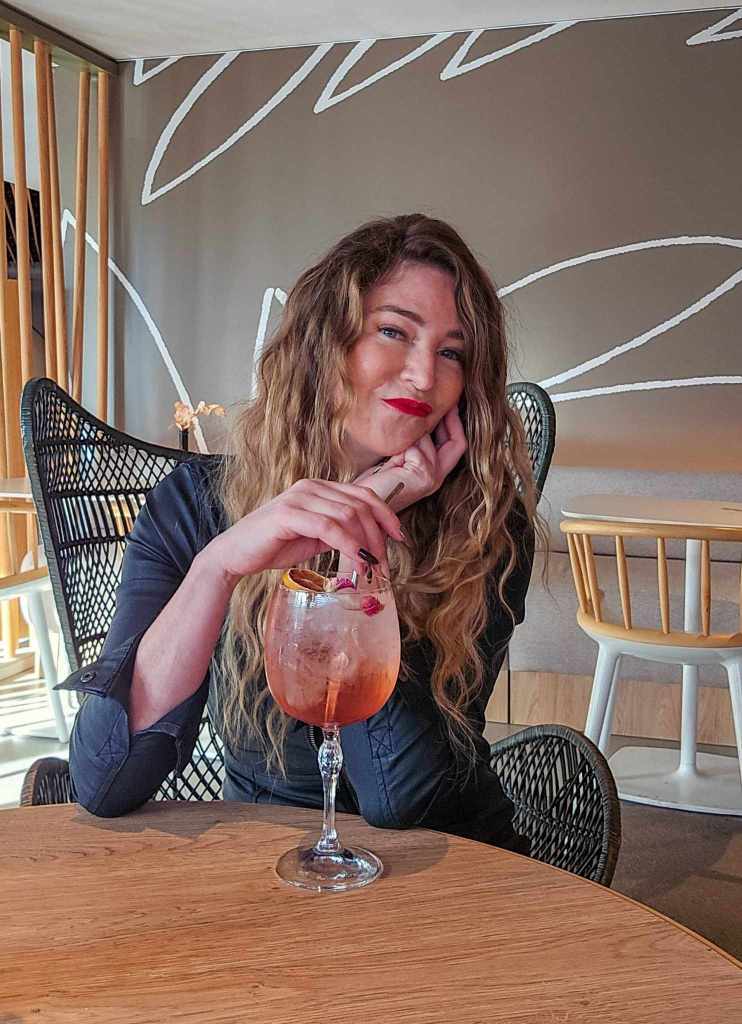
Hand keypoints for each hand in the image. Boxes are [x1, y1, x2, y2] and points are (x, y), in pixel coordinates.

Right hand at [203, 479, 403, 582]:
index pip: (363, 494)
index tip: (399, 537)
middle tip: (383, 565)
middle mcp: (310, 486)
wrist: (234, 556)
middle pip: (360, 505)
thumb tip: (370, 541)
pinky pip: (330, 528)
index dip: (385, 515)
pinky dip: (348, 546)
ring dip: (365, 545)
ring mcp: (299, 497)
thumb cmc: (273, 547)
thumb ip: (339, 532)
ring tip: (369, 569)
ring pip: (348, 516)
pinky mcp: (288, 514)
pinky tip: (355, 563)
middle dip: (378, 536)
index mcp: (318, 488)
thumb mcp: (314, 537)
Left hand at [355, 404, 467, 512]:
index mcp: (433, 475)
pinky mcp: (423, 474)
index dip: (455, 423)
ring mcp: (432, 477)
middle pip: (458, 442)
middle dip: (452, 419)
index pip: (456, 445)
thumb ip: (412, 444)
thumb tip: (419, 416)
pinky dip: (401, 446)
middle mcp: (437, 478)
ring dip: (409, 435)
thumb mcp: (397, 458)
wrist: (361, 505)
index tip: (450, 404)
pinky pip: (416, 445)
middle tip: (446, 401)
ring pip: (428, 439)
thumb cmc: (373, 483)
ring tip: (390, 450)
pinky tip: (388, 461)